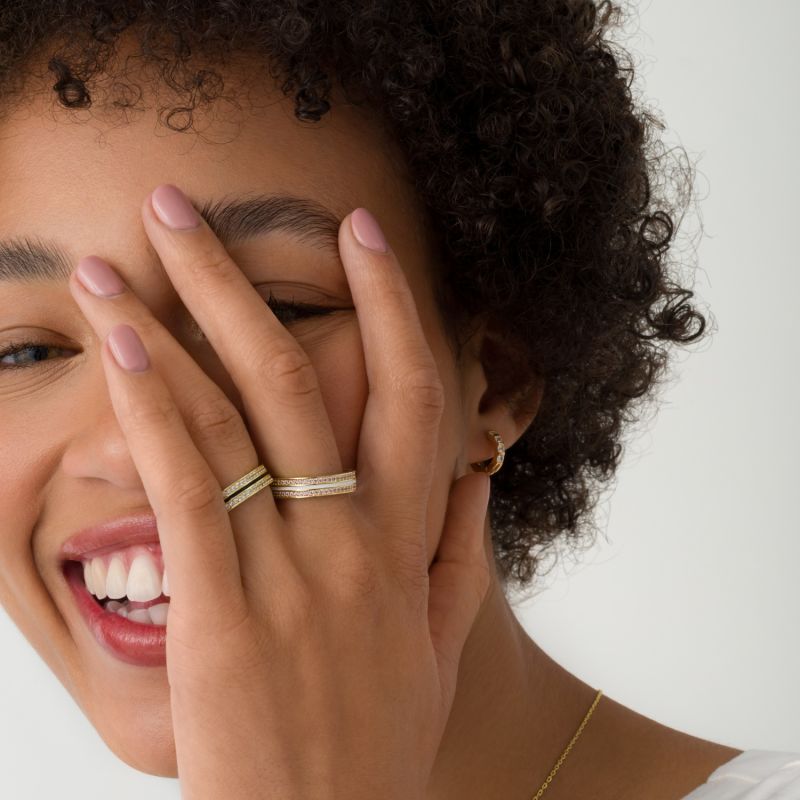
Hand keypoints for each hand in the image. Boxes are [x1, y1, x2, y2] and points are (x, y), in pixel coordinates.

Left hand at [68, 184, 491, 799]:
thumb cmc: (376, 743)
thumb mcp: (441, 649)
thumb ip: (460, 557)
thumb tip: (474, 483)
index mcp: (405, 541)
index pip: (412, 390)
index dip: (391, 301)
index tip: (362, 231)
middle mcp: (350, 539)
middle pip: (299, 377)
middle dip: (241, 279)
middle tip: (185, 207)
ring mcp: (287, 571)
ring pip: (231, 418)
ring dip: (171, 325)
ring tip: (119, 259)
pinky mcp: (221, 614)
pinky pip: (188, 488)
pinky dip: (153, 409)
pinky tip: (119, 348)